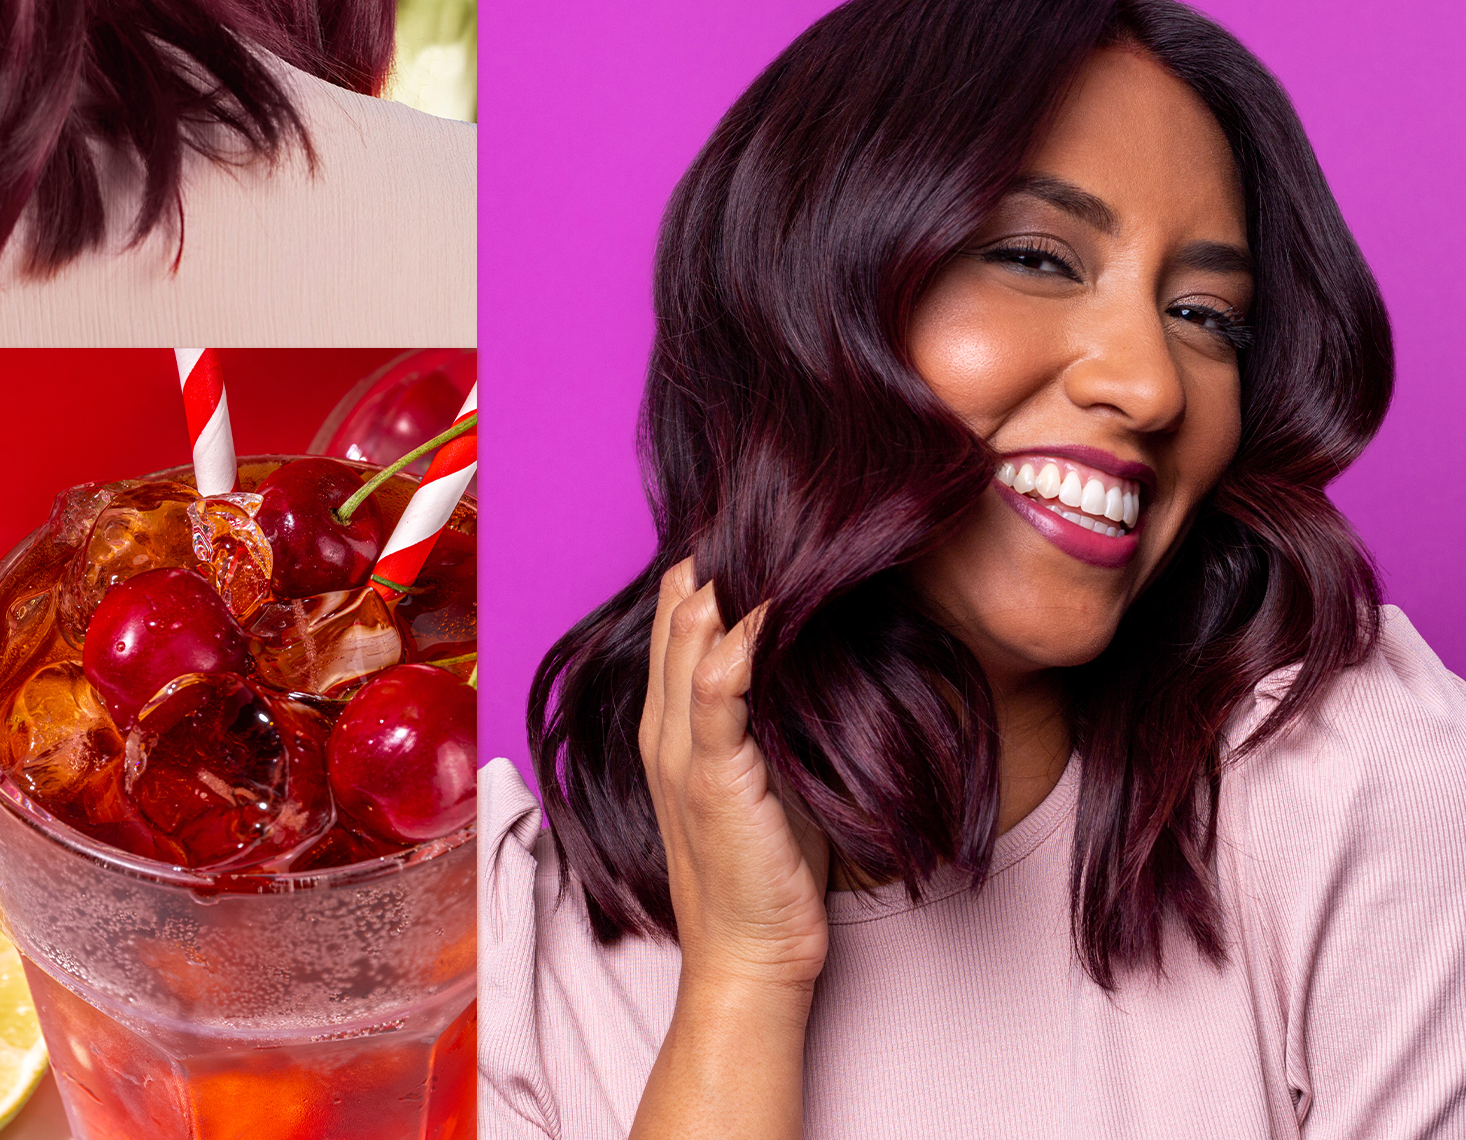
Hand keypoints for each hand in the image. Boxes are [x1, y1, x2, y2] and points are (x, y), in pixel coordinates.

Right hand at [639, 555, 831, 1001]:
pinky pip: (718, 689)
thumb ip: (763, 714)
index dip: (709, 569)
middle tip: (761, 503)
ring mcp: (683, 748)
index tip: (752, 523)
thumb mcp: (762, 774)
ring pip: (691, 637)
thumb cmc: (767, 872)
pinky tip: (766, 609)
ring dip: (725, 586)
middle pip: (678, 613)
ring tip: (763, 531)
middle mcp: (666, 726)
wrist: (751, 961)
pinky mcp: (714, 774)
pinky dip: (739, 643)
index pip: (678, 619)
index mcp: (671, 724)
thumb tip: (800, 651)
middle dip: (716, 558)